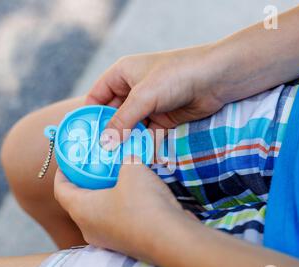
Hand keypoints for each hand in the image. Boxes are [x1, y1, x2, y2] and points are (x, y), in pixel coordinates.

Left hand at [54, 159, 195, 260]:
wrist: (172, 240)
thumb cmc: (143, 205)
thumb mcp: (132, 170)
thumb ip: (125, 160)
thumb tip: (128, 160)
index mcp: (81, 210)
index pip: (60, 191)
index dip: (61, 174)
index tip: (67, 162)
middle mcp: (89, 228)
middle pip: (78, 202)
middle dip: (85, 183)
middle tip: (94, 166)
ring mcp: (107, 240)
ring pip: (97, 213)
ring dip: (104, 196)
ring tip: (116, 178)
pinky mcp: (124, 245)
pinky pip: (115, 222)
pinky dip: (118, 208)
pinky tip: (134, 196)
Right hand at [86, 46, 225, 148]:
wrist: (217, 78)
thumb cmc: (177, 75)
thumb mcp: (144, 96)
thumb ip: (122, 120)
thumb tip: (104, 143)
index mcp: (122, 74)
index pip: (96, 96)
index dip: (88, 115)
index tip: (81, 136)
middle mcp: (133, 89)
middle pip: (112, 114)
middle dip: (106, 132)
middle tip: (96, 154)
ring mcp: (148, 105)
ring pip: (129, 127)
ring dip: (123, 141)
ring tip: (112, 161)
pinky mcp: (163, 119)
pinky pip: (146, 135)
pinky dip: (140, 145)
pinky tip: (133, 159)